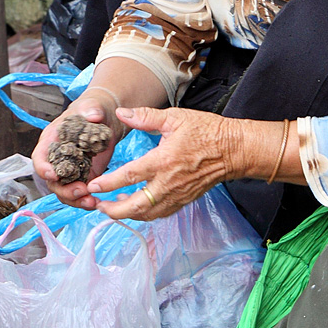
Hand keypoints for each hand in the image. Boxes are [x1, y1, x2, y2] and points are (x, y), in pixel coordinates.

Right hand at [31, 87, 121, 209]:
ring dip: (75, 200)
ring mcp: (69, 170)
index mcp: (51, 141)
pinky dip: (85, 201)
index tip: (53, 175)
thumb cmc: (92, 109)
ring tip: (92, 202)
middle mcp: (56, 158)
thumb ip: (91, 109)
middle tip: (82, 191)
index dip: (42, 168)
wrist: (105, 118)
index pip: (39, 158)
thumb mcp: (91, 106)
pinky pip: (79, 194)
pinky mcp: (83, 177)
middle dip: (64, 190)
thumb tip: (93, 114)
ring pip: (64, 192)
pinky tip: (97, 202)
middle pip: (51, 181)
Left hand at [89, 106, 235, 219]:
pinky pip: (162, 213)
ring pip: (149, 213)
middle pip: (137, 205)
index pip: (130, 175)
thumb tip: (121, 113)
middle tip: (98, 206)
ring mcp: (178, 194)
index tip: (93, 186)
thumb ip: (145, 117)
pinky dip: (146, 214)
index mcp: (163, 161)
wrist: (234, 150)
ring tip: (112, 209)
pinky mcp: (185, 199)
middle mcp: (169, 182)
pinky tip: (136, 208)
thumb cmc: (206, 131)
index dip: (109, 183)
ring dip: (128, 214)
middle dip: (115, 209)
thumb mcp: (174, 117)